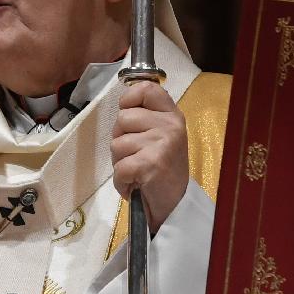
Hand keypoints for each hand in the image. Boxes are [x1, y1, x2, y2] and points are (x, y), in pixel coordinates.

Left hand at [111, 79, 189, 232]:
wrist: (176, 204)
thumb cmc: (164, 169)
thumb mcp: (162, 135)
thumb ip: (147, 117)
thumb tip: (123, 103)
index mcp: (172, 115)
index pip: (147, 89)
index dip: (129, 98)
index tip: (129, 112)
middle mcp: (170, 126)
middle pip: (123, 118)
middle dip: (121, 139)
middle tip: (136, 155)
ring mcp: (161, 144)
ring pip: (117, 144)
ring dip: (120, 162)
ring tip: (137, 170)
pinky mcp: (150, 164)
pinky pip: (118, 167)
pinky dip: (121, 181)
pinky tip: (134, 184)